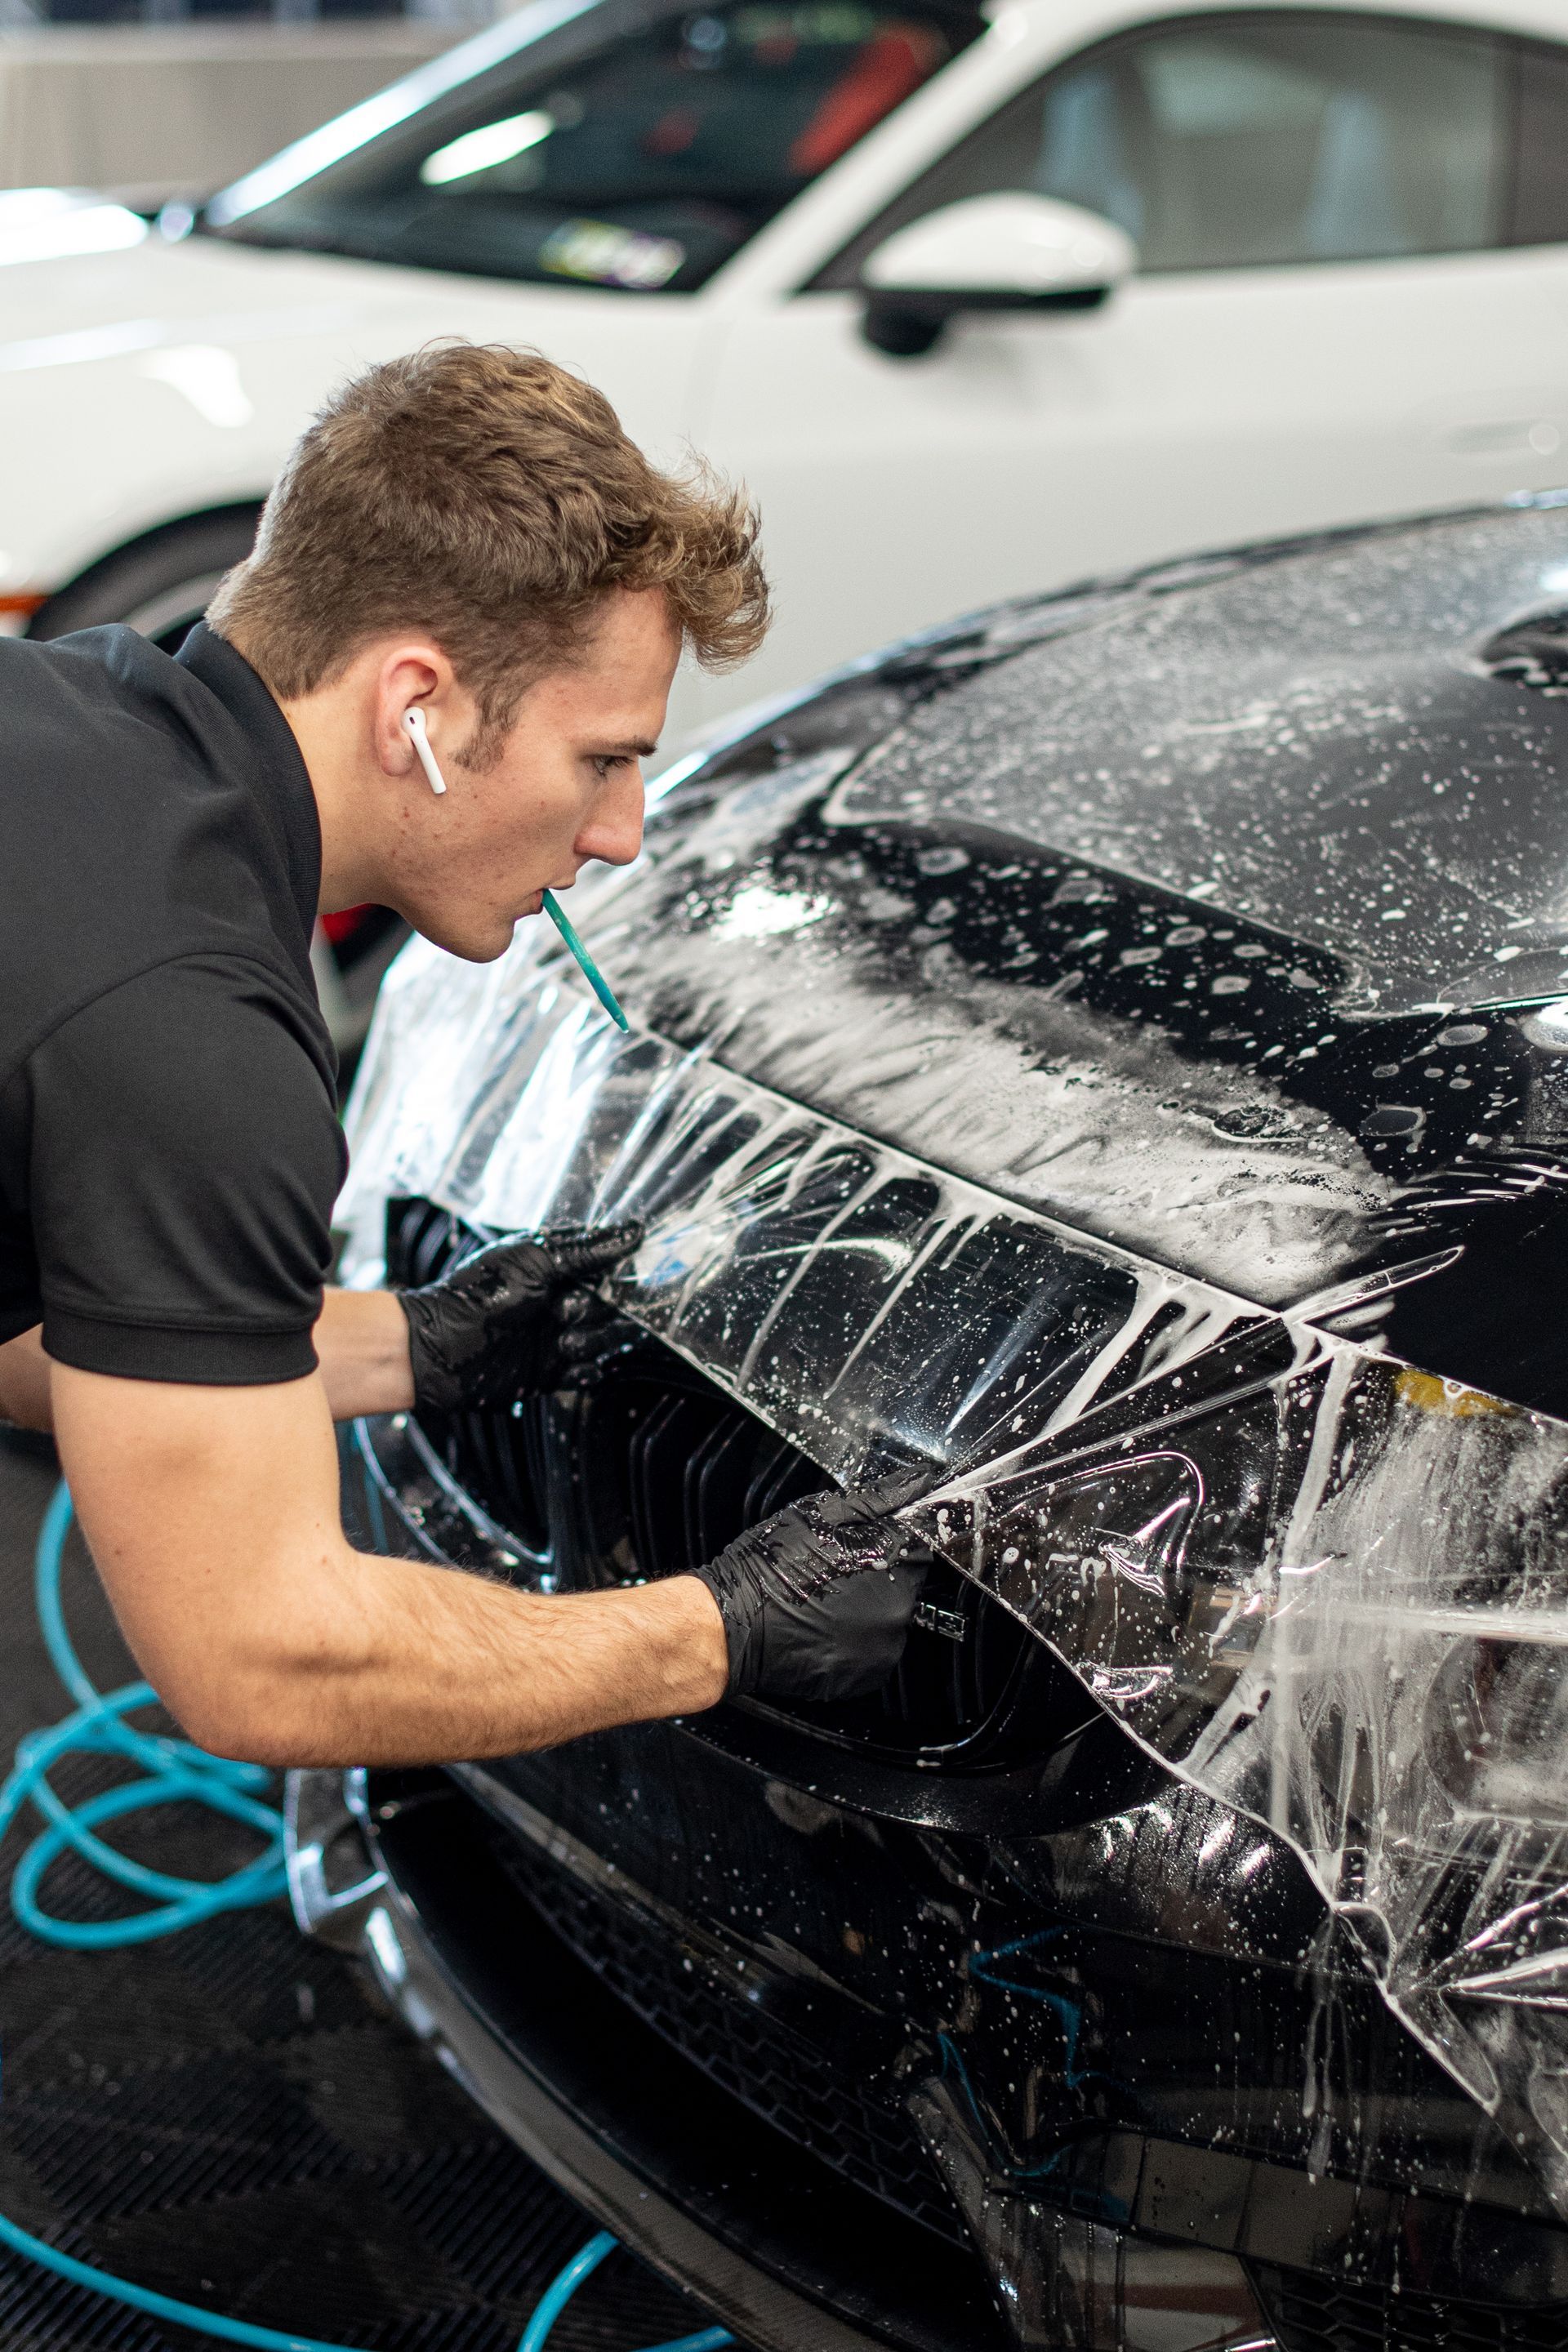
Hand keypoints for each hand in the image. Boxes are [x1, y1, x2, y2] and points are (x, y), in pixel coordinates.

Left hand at [397, 1221, 642, 1413]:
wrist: (440, 1350)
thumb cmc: (479, 1294)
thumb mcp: (533, 1261)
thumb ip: (586, 1249)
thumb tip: (633, 1232)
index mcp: (557, 1268)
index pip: (608, 1267)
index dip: (619, 1274)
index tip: (621, 1280)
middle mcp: (561, 1300)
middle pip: (613, 1307)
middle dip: (594, 1311)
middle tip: (561, 1312)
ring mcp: (556, 1337)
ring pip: (605, 1340)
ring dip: (590, 1341)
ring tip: (560, 1343)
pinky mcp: (550, 1372)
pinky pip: (588, 1374)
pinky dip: (586, 1371)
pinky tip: (569, 1365)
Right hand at [689, 1468, 931, 1703]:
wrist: (730, 1627)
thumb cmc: (767, 1568)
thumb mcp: (821, 1514)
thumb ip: (877, 1499)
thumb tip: (915, 1482)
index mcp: (889, 1561)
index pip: (919, 1545)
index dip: (892, 1541)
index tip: (868, 1545)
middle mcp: (895, 1609)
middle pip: (906, 1584)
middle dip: (879, 1576)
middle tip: (835, 1573)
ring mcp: (881, 1648)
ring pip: (889, 1620)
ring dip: (867, 1610)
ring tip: (825, 1602)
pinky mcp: (865, 1677)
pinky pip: (872, 1651)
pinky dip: (854, 1641)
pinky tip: (823, 1628)